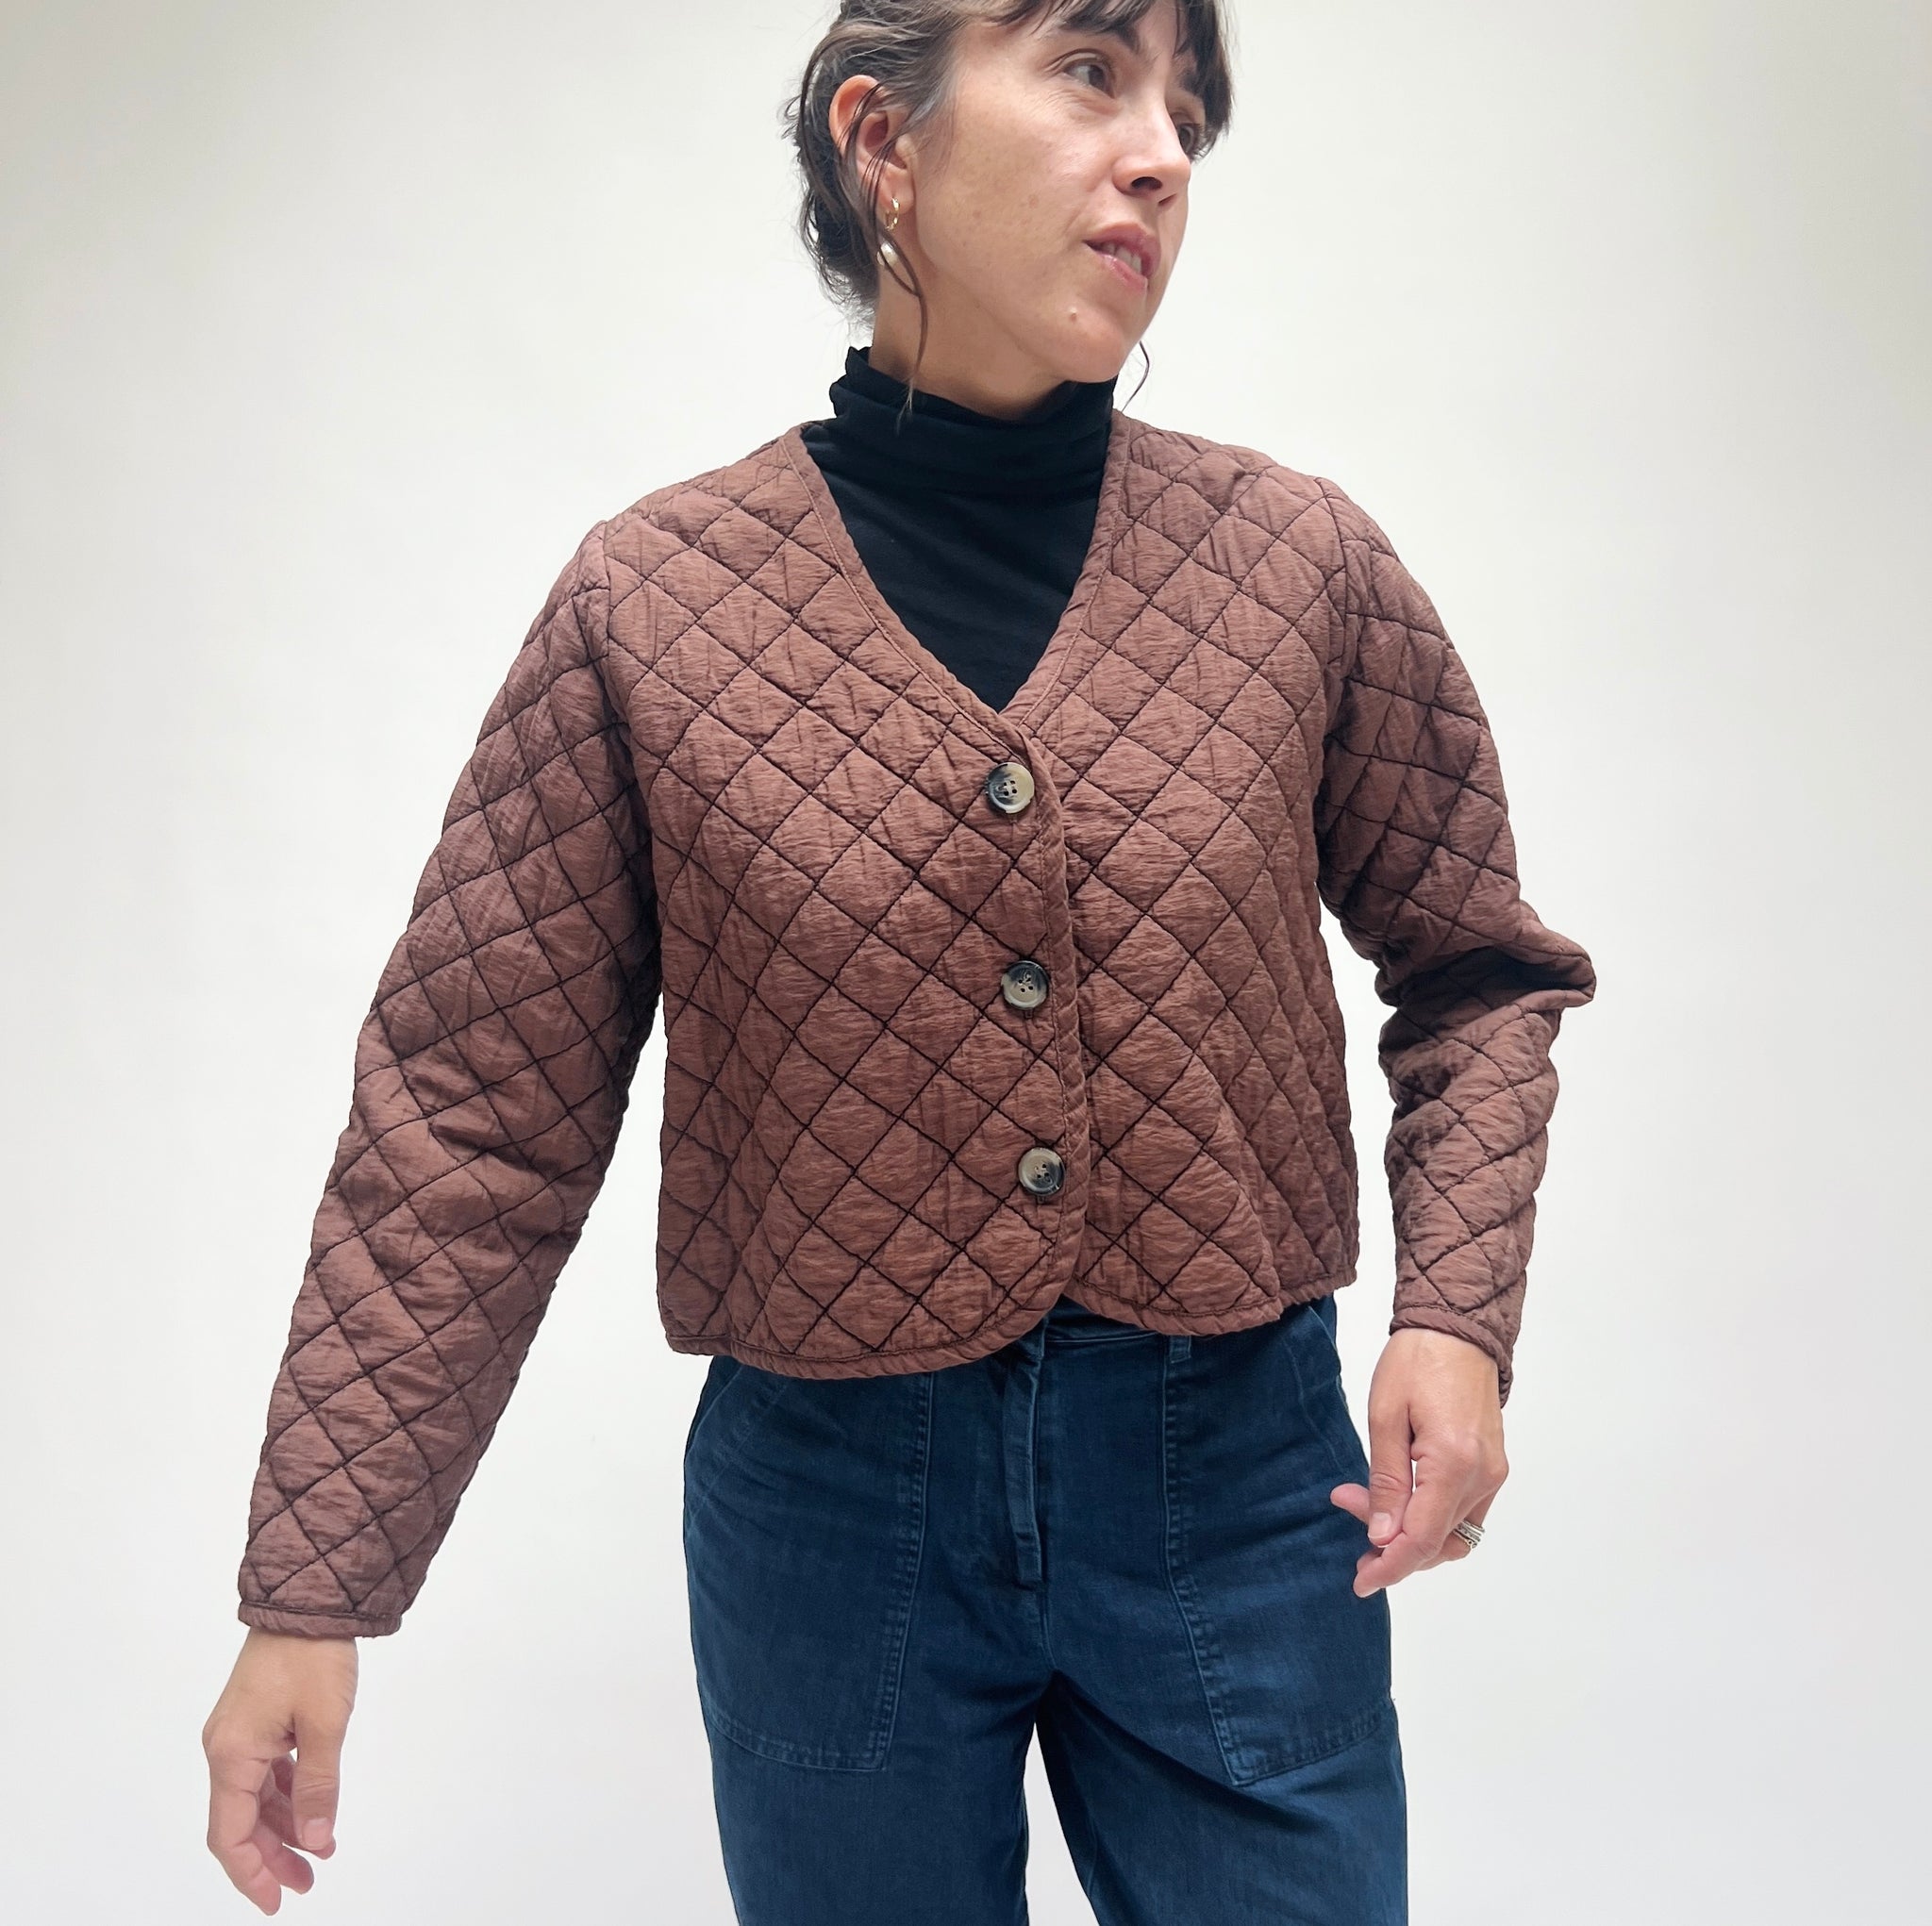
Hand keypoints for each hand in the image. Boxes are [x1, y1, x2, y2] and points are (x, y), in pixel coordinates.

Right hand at [202, 1627, 358, 1912]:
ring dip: (282, 1826)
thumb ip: (318, 1786)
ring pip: (254, 1798)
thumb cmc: (313, 1656)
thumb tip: (316, 1841)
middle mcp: (226, 1748)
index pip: (230, 1835)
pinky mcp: (257, 1719)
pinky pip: (265, 1772)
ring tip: (318, 1850)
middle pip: (240, 1821)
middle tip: (306, 1882)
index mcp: (231, 1755)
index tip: (276, 1903)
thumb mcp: (324, 1725)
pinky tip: (312, 1808)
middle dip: (270, 1857)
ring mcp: (240, 1733)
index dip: (250, 1874)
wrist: (310, 1599)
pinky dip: (286, 1794)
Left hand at [1328, 1327, 1506, 1596]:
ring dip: (1411, 1533)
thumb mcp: (1385, 1417)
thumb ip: (1385, 1481)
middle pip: (1439, 1541)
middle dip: (1391, 1544)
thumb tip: (1382, 1537)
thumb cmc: (1416, 1363)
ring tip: (1367, 1504)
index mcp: (1455, 1463)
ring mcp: (1493, 1473)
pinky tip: (1398, 1499)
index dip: (1390, 1567)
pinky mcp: (1493, 1467)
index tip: (1360, 1581)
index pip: (1423, 1539)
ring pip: (1453, 1533)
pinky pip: (1464, 1513)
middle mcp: (1483, 1476)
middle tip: (1348, 1507)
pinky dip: (1431, 1518)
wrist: (1458, 1329)